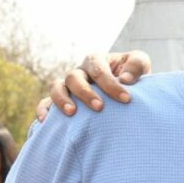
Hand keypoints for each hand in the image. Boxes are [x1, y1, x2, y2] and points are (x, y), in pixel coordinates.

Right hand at [33, 50, 152, 120]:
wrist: (128, 89)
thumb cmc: (132, 75)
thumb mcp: (140, 63)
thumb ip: (136, 65)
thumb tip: (125, 79)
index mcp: (96, 61)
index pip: (98, 69)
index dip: (110, 84)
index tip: (126, 99)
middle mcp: (79, 72)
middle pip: (74, 77)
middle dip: (86, 92)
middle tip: (100, 108)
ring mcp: (68, 86)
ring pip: (57, 87)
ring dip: (62, 99)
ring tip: (72, 113)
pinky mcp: (62, 100)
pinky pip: (46, 103)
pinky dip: (44, 109)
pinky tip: (45, 121)